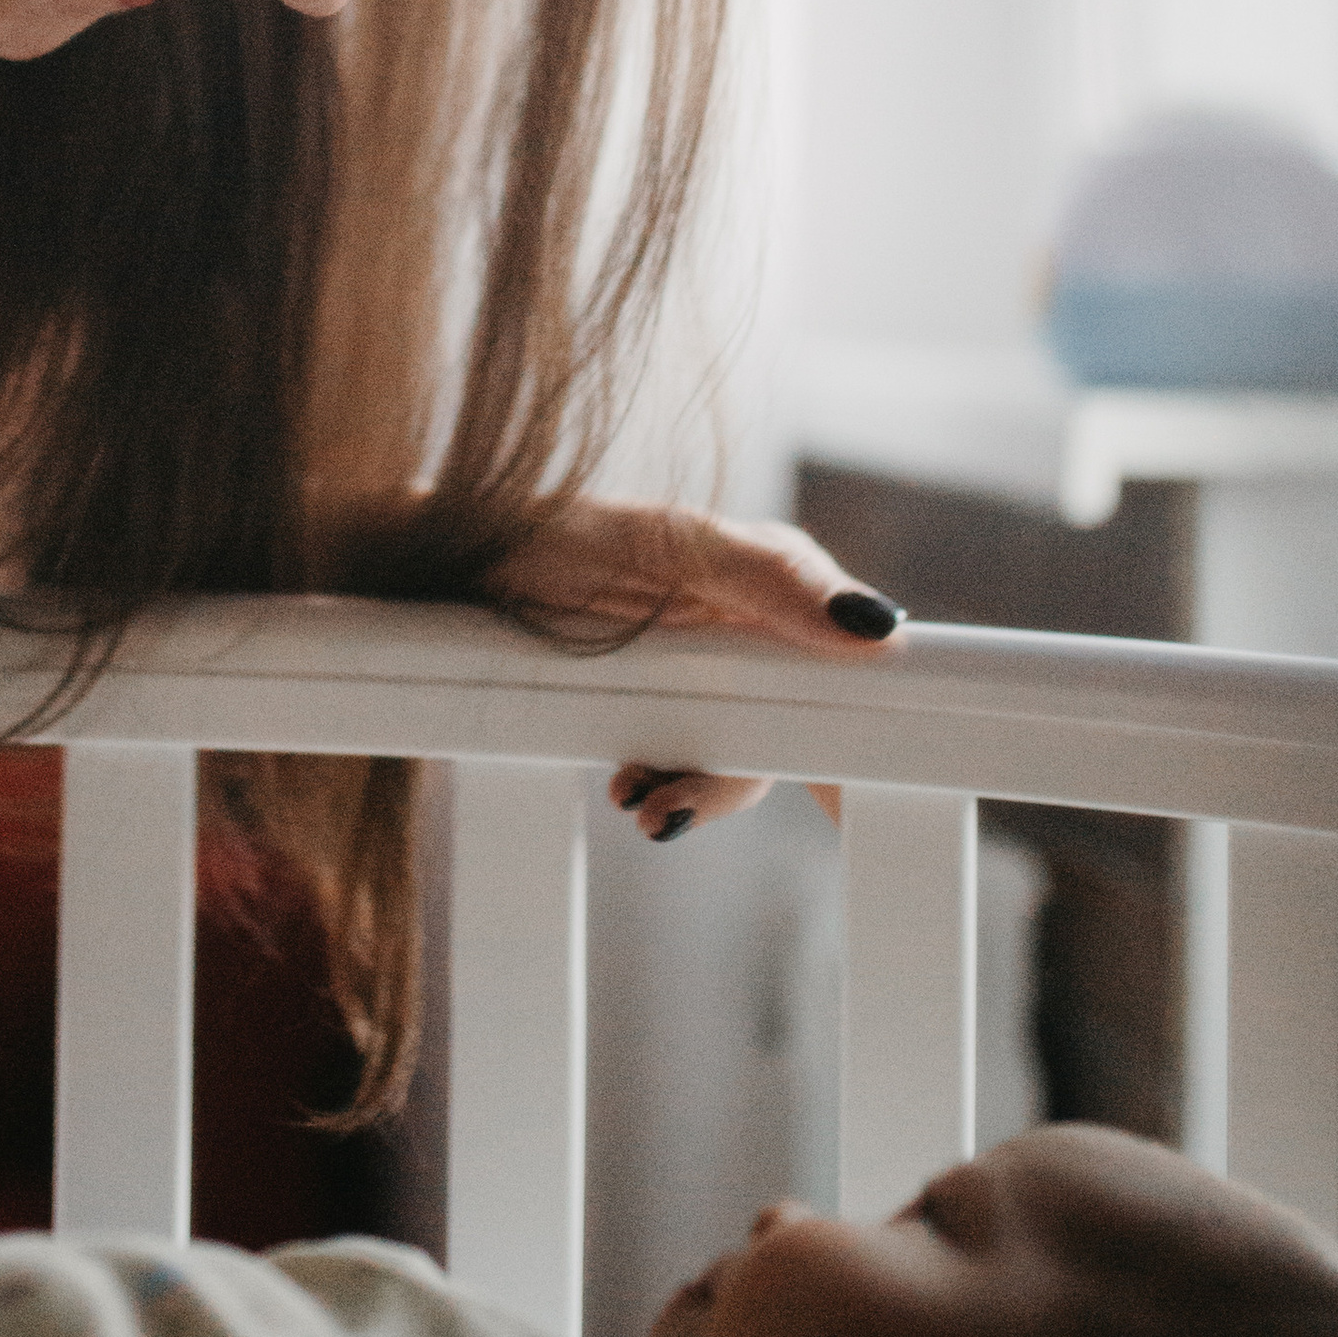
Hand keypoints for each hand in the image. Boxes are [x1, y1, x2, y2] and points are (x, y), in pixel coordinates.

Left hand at [509, 502, 904, 845]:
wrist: (463, 561)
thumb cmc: (567, 529)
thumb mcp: (674, 543)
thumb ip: (773, 577)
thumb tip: (874, 626)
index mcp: (775, 581)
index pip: (853, 651)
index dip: (871, 718)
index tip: (866, 789)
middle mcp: (749, 630)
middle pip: (796, 727)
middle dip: (751, 775)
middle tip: (687, 807)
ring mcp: (702, 675)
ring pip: (739, 758)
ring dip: (699, 789)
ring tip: (644, 804)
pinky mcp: (655, 710)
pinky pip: (683, 766)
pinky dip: (665, 787)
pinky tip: (630, 790)